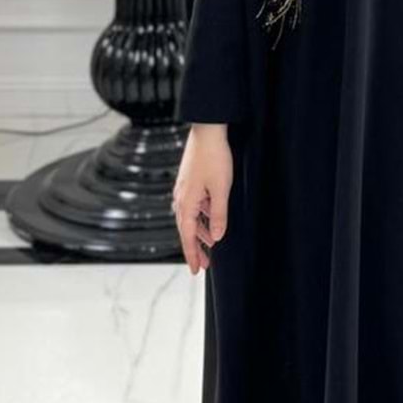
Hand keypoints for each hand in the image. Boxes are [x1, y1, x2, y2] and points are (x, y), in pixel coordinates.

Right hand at [173, 123, 231, 274]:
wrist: (208, 131)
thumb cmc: (214, 158)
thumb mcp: (221, 189)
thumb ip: (218, 214)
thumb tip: (217, 237)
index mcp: (186, 202)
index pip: (188, 235)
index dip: (192, 254)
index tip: (196, 270)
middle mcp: (181, 198)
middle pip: (187, 230)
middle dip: (196, 248)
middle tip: (205, 265)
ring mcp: (184, 190)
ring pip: (191, 218)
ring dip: (201, 233)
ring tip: (212, 246)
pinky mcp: (190, 182)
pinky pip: (194, 207)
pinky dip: (202, 218)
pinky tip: (211, 221)